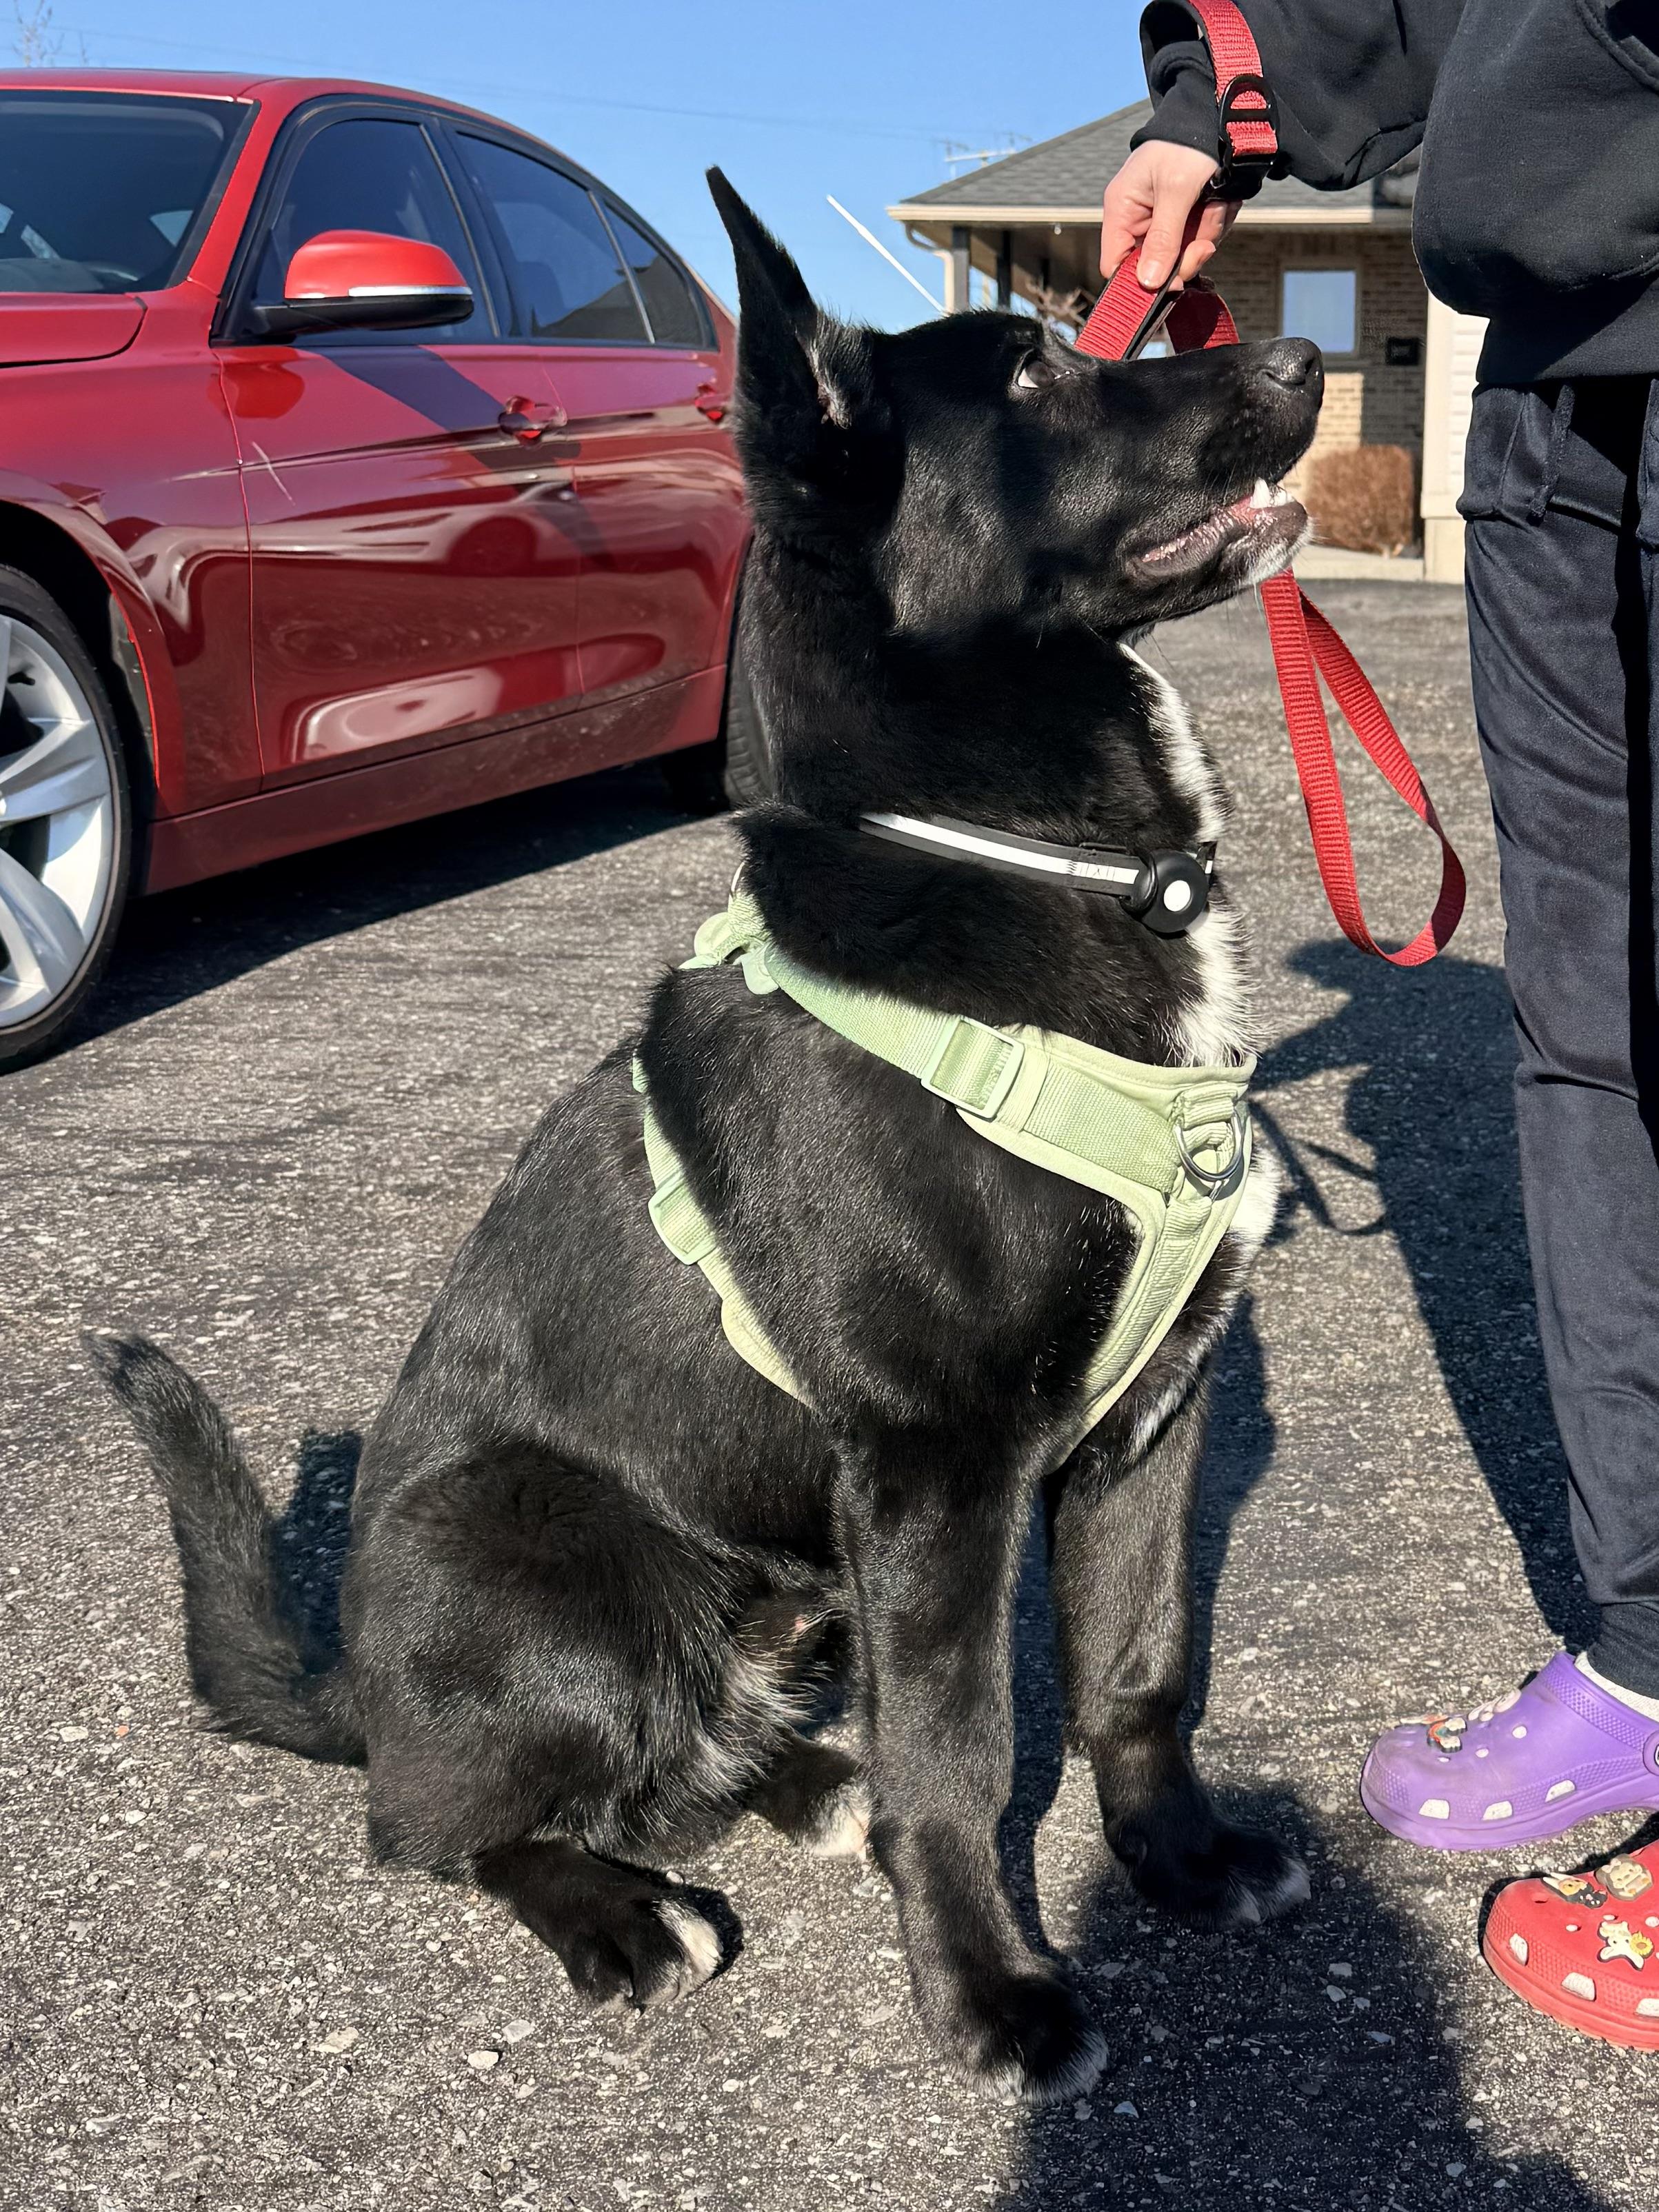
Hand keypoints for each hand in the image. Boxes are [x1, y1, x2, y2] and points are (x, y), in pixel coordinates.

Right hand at [1101, 141, 1239, 288]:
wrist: (1222, 115)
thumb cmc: (1190, 143)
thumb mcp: (1176, 190)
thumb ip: (1163, 239)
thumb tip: (1149, 283)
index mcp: (1122, 208)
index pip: (1114, 265)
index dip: (1138, 282)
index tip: (1169, 282)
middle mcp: (1140, 218)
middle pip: (1156, 267)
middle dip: (1185, 254)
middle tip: (1205, 243)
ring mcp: (1166, 220)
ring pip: (1184, 255)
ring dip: (1207, 234)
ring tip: (1216, 203)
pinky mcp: (1188, 218)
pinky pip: (1201, 239)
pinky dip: (1216, 223)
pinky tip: (1221, 200)